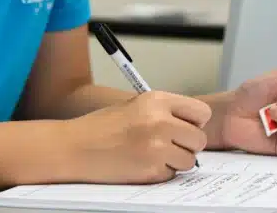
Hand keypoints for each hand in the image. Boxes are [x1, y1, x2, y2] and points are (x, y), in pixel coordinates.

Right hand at [64, 90, 211, 183]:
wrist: (75, 147)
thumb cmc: (102, 126)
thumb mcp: (135, 105)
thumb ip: (165, 111)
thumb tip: (192, 124)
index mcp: (157, 100)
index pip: (202, 113)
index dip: (195, 122)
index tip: (185, 127)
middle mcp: (160, 122)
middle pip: (199, 139)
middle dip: (187, 145)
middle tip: (170, 145)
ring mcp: (157, 148)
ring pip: (189, 160)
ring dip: (176, 161)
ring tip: (154, 155)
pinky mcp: (151, 170)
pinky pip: (171, 174)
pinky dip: (161, 173)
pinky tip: (142, 164)